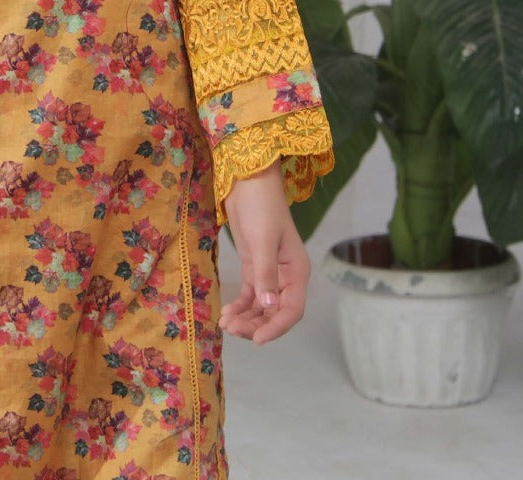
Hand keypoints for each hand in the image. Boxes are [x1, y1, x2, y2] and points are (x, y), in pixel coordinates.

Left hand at [218, 157, 310, 345]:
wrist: (248, 182)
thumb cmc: (261, 208)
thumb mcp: (263, 241)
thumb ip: (265, 274)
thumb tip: (269, 306)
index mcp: (297, 271)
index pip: (292, 310)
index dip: (277, 327)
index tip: (257, 340)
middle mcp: (286, 277)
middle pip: (275, 312)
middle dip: (256, 324)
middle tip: (232, 329)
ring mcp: (269, 273)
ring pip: (261, 306)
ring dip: (246, 318)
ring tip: (226, 324)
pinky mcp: (253, 267)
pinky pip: (249, 295)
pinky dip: (240, 306)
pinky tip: (226, 313)